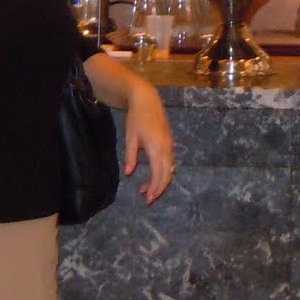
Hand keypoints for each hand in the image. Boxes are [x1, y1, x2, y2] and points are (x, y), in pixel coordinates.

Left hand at [121, 76, 175, 203]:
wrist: (147, 100)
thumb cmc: (136, 118)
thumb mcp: (130, 137)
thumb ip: (131, 156)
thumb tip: (129, 173)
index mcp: (157, 147)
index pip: (158, 174)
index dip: (154, 188)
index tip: (147, 199)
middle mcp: (167, 148)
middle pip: (167, 174)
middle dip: (158, 189)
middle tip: (148, 199)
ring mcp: (170, 145)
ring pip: (170, 169)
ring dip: (160, 181)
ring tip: (147, 189)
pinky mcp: (169, 142)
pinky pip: (169, 162)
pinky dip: (163, 172)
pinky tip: (153, 175)